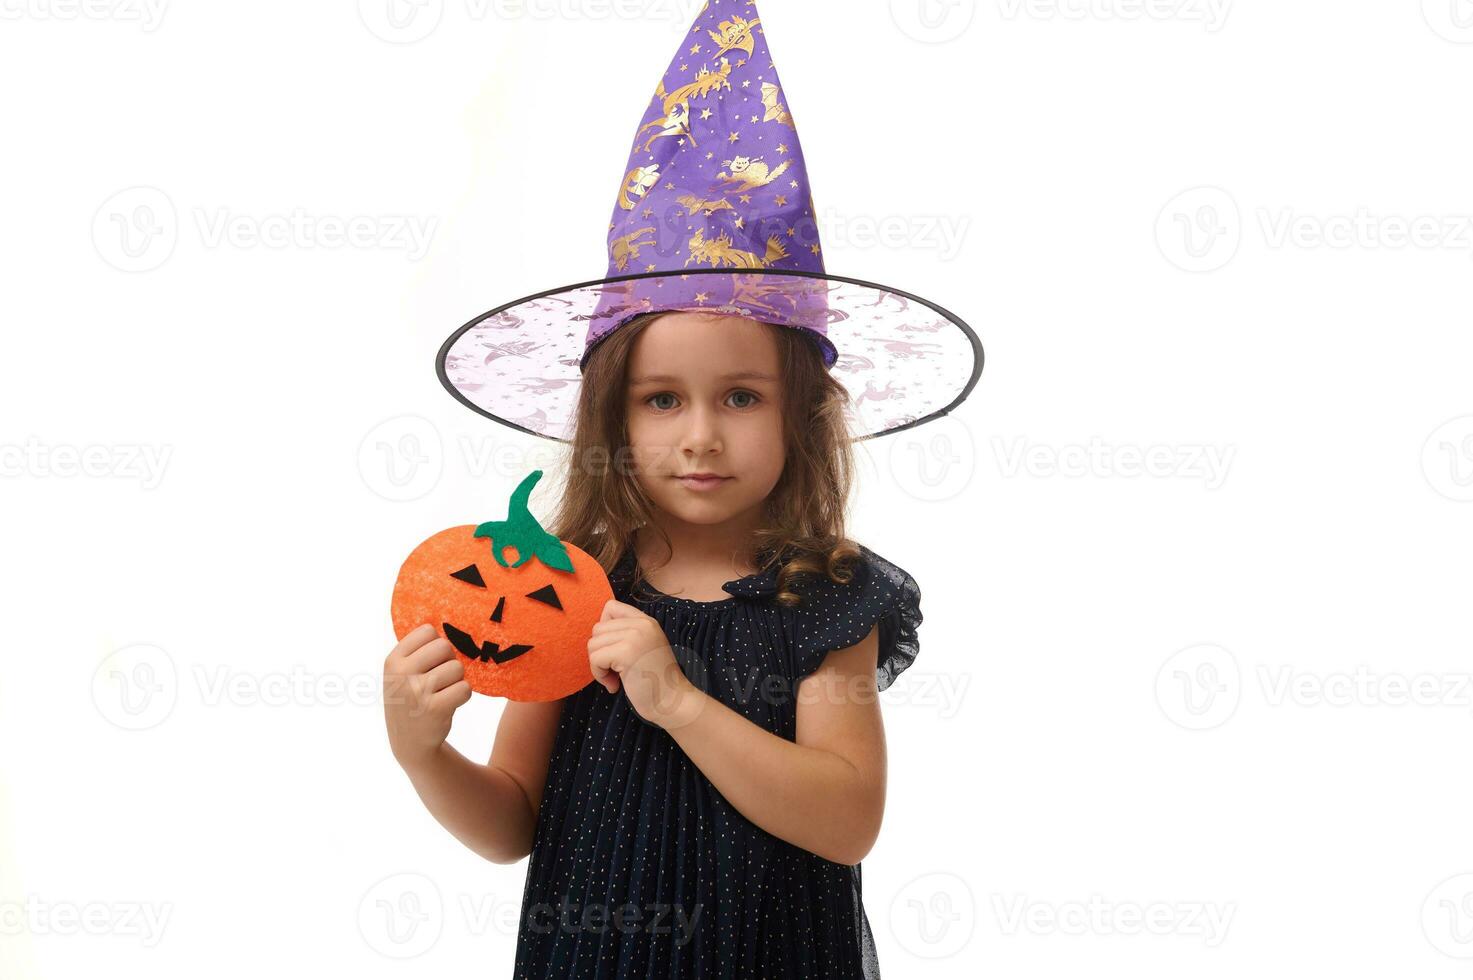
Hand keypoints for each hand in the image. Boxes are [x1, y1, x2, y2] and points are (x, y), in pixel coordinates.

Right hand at [383, 624, 472, 768]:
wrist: (410, 743)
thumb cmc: (412, 699)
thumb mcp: (401, 672)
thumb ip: (417, 649)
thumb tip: (446, 612)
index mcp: (393, 660)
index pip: (428, 631)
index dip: (436, 645)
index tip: (430, 662)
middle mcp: (401, 674)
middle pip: (444, 647)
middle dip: (449, 661)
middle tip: (440, 679)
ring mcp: (417, 692)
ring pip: (457, 668)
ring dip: (456, 681)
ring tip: (443, 693)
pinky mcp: (435, 709)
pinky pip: (465, 688)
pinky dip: (463, 695)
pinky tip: (449, 703)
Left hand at [587, 600, 699, 728]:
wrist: (673, 703)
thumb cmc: (655, 682)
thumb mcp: (644, 648)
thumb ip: (625, 635)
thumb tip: (594, 634)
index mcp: (647, 621)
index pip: (611, 607)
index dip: (604, 629)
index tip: (614, 650)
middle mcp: (642, 624)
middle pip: (597, 629)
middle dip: (600, 653)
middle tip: (616, 671)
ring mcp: (635, 636)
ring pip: (593, 644)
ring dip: (599, 666)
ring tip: (617, 679)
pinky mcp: (626, 652)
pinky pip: (595, 658)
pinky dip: (599, 675)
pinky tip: (615, 685)